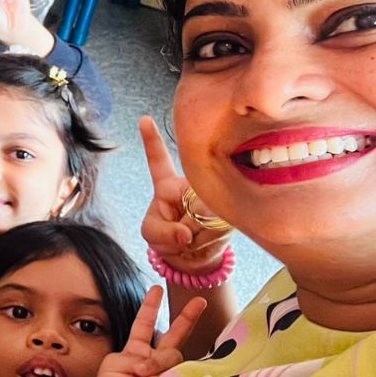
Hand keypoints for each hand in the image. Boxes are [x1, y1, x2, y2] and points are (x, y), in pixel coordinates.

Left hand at [90, 287, 204, 376]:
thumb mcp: (113, 366)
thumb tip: (156, 363)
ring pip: (173, 356)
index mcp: (136, 353)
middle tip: (201, 300)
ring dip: (157, 363)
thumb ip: (135, 355)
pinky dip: (166, 376)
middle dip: (187, 317)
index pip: (144, 326)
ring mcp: (169, 375)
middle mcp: (156, 363)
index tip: (157, 288)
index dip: (150, 307)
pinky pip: (181, 373)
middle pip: (174, 337)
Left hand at [138, 116, 231, 274]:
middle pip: (186, 203)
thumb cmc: (168, 239)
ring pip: (201, 219)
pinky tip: (205, 242)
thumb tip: (185, 233)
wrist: (194, 257)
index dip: (151, 140)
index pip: (159, 160)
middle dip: (177, 229)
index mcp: (169, 185)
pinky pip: (214, 231)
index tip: (144, 119)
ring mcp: (215, 197)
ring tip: (192, 238)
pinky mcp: (231, 213)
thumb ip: (160, 233)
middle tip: (179, 235)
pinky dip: (204, 244)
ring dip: (192, 239)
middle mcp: (193, 185)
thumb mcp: (153, 235)